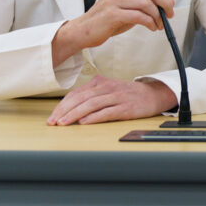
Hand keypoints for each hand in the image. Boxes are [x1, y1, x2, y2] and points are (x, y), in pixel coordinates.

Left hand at [47, 75, 177, 124]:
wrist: (153, 94)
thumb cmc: (127, 94)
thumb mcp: (108, 90)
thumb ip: (91, 96)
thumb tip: (70, 108)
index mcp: (100, 83)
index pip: (76, 94)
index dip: (62, 105)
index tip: (52, 116)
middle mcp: (107, 88)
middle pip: (81, 98)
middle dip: (64, 111)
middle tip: (53, 122)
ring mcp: (116, 97)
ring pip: (91, 104)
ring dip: (75, 114)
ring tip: (64, 123)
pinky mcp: (126, 107)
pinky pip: (107, 112)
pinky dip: (94, 117)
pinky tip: (84, 122)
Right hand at [51, 0, 174, 65]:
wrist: (83, 30)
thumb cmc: (106, 18)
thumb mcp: (124, 3)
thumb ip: (140, 0)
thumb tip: (165, 4)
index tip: (166, 1)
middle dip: (165, 3)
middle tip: (169, 14)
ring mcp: (115, 0)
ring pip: (147, 3)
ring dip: (158, 16)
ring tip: (159, 24)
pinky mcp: (113, 14)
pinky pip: (139, 16)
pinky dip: (150, 22)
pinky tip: (151, 27)